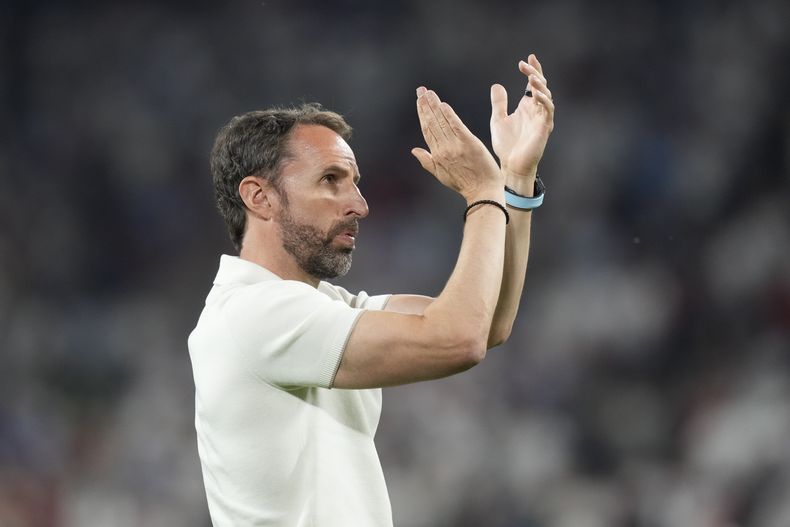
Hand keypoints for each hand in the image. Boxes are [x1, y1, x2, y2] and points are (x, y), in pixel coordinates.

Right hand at [412, 87, 502, 201]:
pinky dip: (449, 115)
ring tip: (428, 92)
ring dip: (434, 106)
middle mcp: (444, 149)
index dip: (422, 114)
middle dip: (425, 105)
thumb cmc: (465, 184)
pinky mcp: (469, 144)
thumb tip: (414, 150)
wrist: (482, 192)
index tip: (419, 101)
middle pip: (432, 123)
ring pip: (442, 122)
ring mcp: (455, 146)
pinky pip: (456, 127)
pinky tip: (443, 104)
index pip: (427, 130)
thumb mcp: (441, 175)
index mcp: (437, 155)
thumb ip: (427, 161)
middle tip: (420, 90)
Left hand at [490, 54, 554, 178]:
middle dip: (534, 73)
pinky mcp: (544, 128)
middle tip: (525, 64)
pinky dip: (543, 100)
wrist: (511, 165)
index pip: (533, 84)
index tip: (525, 59)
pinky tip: (535, 93)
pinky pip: (547, 110)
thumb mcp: (498, 119)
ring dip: (540, 85)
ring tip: (531, 77)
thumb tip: (496, 85)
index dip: (532, 70)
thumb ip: (499, 103)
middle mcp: (536, 110)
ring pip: (546, 96)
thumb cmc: (506, 145)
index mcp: (527, 106)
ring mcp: (542, 118)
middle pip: (541, 86)